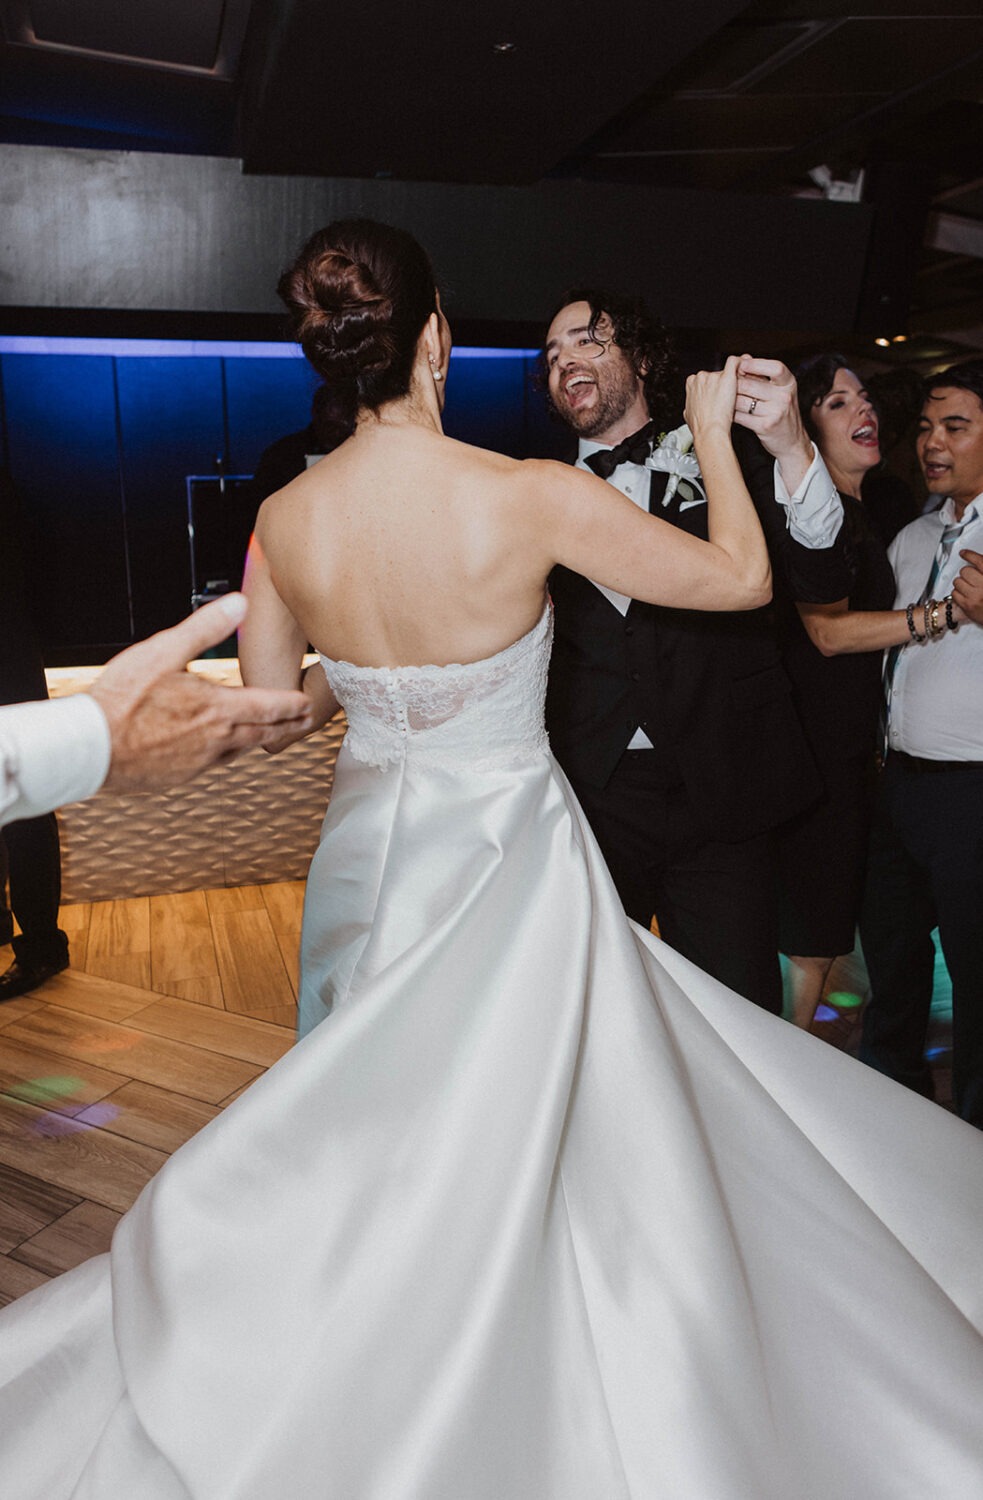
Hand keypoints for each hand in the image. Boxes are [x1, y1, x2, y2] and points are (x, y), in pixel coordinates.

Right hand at [89, 595, 313, 791]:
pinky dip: (226, 753)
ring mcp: (200, 762)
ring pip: (241, 751)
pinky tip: (221, 748)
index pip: (270, 707)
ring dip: (259, 740)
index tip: (309, 704)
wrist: (91, 748)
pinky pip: (214, 764)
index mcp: (218, 709)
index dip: (293, 705)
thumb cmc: (122, 699)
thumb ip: (205, 628)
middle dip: (287, 726)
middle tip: (304, 722)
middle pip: (264, 733)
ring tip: (270, 734)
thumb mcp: (164, 651)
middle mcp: (217, 740)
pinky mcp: (181, 776)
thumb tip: (239, 603)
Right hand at [684, 355, 740, 437]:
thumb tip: (692, 407)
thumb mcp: (689, 414)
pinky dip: (740, 363)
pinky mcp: (726, 377)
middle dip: (723, 383)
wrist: (708, 431)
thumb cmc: (700, 426)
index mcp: (691, 383)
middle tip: (730, 396)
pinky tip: (745, 369)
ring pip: (726, 371)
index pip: (704, 379)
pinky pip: (734, 362)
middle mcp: (701, 377)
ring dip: (733, 378)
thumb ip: (692, 405)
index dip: (712, 386)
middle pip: (715, 375)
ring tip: (740, 391)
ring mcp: (713, 376)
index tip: (718, 393)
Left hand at [733, 356, 812, 490]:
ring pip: (742, 400)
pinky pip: (740, 415)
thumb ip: (763, 375)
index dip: (756, 364)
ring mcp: (776, 412)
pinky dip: (731, 413)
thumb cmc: (782, 412)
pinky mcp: (765, 426)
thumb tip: (744, 358)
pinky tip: (728, 413)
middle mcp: (784, 396)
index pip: (775, 367)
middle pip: (750, 384)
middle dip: (734, 384)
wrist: (792, 441)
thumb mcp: (779, 391)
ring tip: (724, 400)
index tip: (741, 365)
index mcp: (789, 383)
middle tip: (725, 385)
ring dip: (730, 400)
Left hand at [952, 549, 982, 624]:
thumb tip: (975, 560)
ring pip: (957, 581)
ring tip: (970, 588)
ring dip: (962, 583)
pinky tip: (966, 595)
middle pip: (965, 571)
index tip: (963, 553)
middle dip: (967, 573)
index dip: (969, 555)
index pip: (979, 561)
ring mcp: (975, 597)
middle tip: (972, 577)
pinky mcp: (967, 606)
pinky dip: (958, 593)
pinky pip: (954, 593)